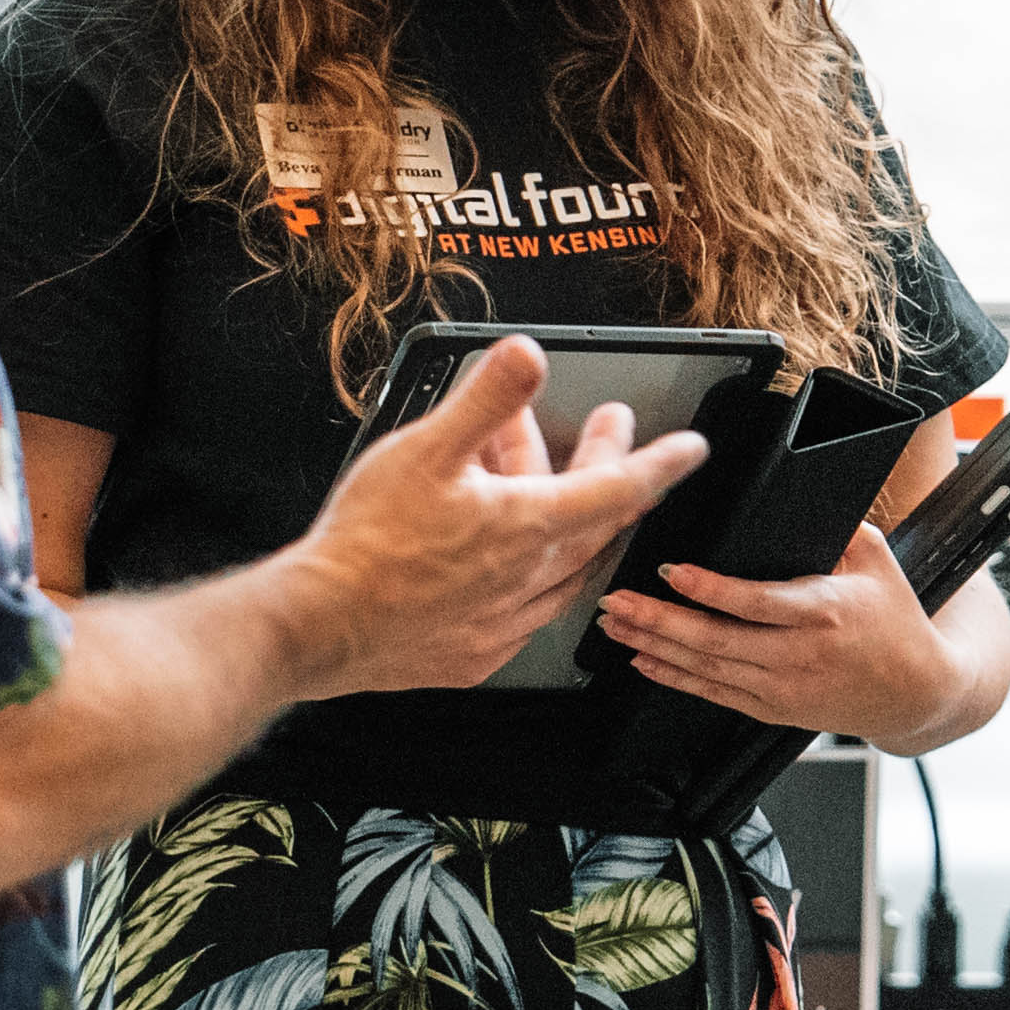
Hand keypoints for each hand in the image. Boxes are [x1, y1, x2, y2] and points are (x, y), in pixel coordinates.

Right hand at [274, 338, 706, 697]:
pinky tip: (509, 563)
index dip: (659, 464)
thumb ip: (485, 400)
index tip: (691, 449)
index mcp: (528, 528)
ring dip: (571, 523)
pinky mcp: (473, 654)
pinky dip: (531, 576)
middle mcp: (529, 580)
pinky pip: (525, 612)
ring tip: (555, 486)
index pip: (618, 490)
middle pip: (595, 524)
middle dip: (609, 470)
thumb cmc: (367, 542)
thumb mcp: (425, 449)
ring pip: (564, 570)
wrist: (318, 626)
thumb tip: (527, 354)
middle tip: (609, 431)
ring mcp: (504, 623)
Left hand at [596, 526, 996, 752]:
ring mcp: (783, 688)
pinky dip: (675, 679)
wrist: (916, 691)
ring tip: (617, 625)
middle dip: (661, 620)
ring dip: (656, 647)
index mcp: (824, 612)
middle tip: (617, 601)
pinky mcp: (773, 709)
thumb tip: (795, 492)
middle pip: (718, 640)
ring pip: (707, 670)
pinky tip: (644, 660)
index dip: (710, 589)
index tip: (672, 570)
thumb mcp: (875, 559)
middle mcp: (799, 655)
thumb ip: (835, 528)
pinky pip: (714, 695)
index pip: (756, 602)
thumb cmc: (895, 619)